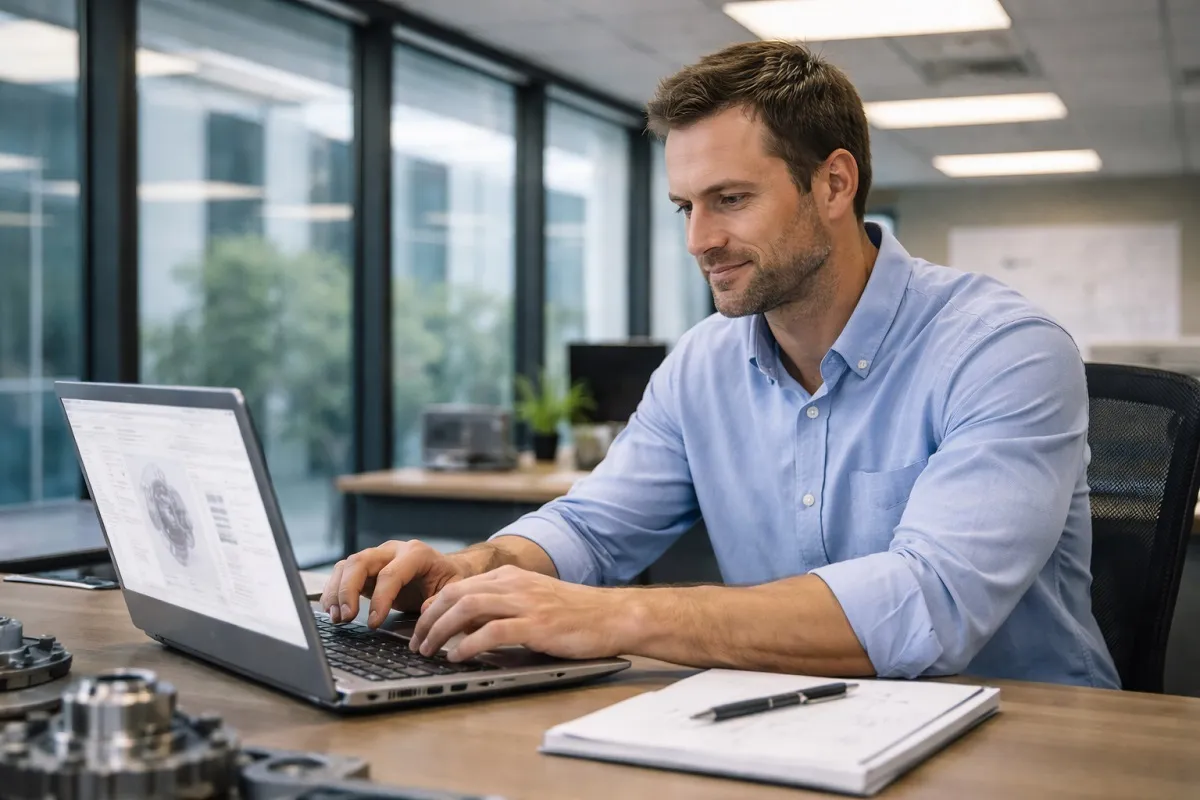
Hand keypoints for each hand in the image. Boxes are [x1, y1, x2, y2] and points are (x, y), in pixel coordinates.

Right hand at [320, 540, 468, 626]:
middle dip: (348, 590)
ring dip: (337, 591)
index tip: (373, 623)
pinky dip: (334, 591)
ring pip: (348, 565)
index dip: (379, 599)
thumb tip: (424, 611)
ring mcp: (377, 556)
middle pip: (361, 562)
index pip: (391, 574)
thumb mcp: (453, 589)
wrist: (444, 569)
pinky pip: (343, 573)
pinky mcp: (366, 568)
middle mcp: (393, 550)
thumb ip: (440, 599)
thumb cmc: (448, 579)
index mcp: (416, 554)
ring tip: (337, 617)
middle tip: (346, 617)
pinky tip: (333, 610)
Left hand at [408, 565, 631, 661]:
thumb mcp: (533, 601)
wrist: (613, 616)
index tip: (420, 627)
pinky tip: (457, 657)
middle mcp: (514, 585)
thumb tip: (466, 627)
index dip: (433, 607)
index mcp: (511, 577)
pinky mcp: (536, 625)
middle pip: (455, 594)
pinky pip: (492, 631)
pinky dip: (468, 644)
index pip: (458, 586)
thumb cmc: (576, 614)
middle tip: (416, 643)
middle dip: (428, 619)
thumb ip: (501, 608)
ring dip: (440, 631)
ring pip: (467, 608)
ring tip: (429, 651)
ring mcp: (525, 603)